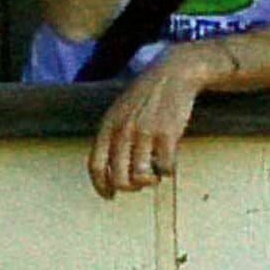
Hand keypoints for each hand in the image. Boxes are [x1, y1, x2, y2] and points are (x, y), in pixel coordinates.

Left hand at [87, 42, 221, 197]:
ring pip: (141, 176)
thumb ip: (112, 136)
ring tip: (155, 176)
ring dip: (149, 182)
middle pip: (119, 177)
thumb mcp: (119, 111)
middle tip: (139, 185)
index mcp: (108, 126)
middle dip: (129, 187)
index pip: (96, 166)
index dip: (101, 186)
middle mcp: (123, 131)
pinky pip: (165, 166)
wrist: (173, 73)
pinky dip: (168, 171)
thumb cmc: (146, 95)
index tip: (110, 196)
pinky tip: (169, 164)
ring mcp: (145, 133)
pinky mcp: (168, 134)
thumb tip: (111, 169)